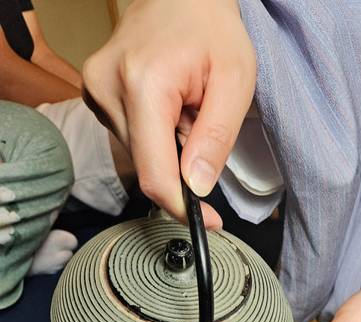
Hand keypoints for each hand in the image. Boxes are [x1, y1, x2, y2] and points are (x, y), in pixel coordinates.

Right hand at [83, 0, 255, 227]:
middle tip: (202, 124)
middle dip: (181, 165)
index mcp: (143, 85)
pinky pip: (130, 137)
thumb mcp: (235, 81)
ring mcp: (95, 90)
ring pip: (139, 155)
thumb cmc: (211, 28)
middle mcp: (107, 88)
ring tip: (185, 107)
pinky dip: (155, 133)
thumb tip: (197, 188)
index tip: (207, 223)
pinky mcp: (94, 93)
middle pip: (147, 167)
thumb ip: (216, 138)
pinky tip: (167, 106)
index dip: (182, 208)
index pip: (155, 175)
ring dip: (169, 147)